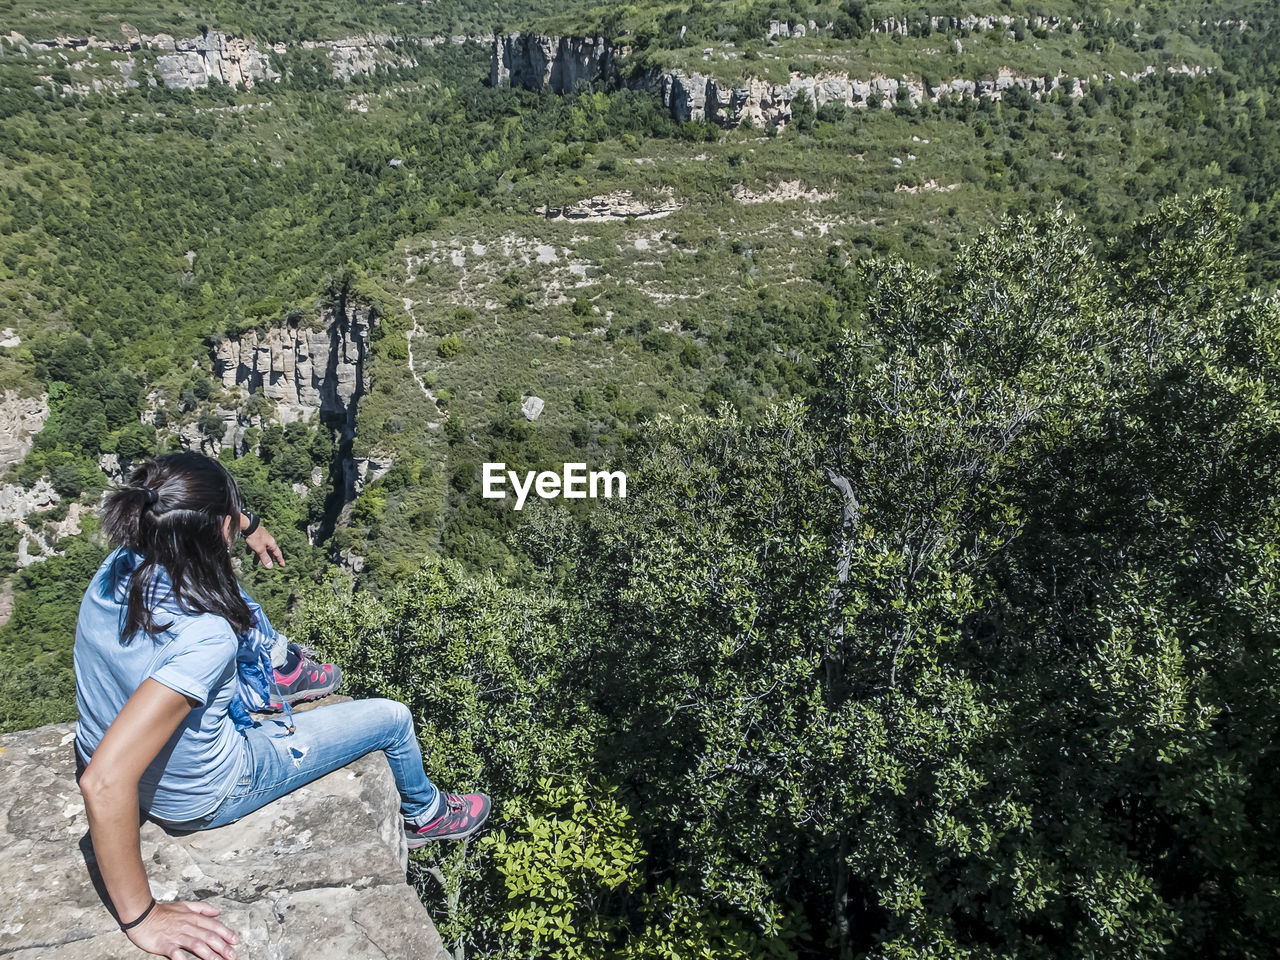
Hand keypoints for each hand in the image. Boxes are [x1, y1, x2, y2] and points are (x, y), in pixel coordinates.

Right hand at [125, 900, 239, 959]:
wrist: (142, 915)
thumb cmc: (163, 912)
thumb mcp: (184, 905)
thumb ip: (202, 908)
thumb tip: (217, 911)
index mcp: (193, 917)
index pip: (214, 926)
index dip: (226, 933)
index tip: (236, 941)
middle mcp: (188, 926)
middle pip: (209, 937)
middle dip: (223, 947)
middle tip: (233, 955)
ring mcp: (177, 936)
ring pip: (197, 945)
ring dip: (209, 954)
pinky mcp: (166, 945)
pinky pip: (177, 954)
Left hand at [244, 522, 284, 568]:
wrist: (247, 526)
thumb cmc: (255, 537)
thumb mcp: (260, 550)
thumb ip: (265, 558)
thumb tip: (270, 567)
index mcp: (271, 544)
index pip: (277, 554)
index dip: (280, 560)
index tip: (282, 565)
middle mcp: (268, 541)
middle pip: (269, 552)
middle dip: (268, 559)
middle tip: (268, 565)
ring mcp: (261, 538)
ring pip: (261, 549)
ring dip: (258, 556)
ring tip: (254, 563)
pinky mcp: (255, 536)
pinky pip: (254, 545)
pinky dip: (252, 550)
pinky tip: (248, 553)